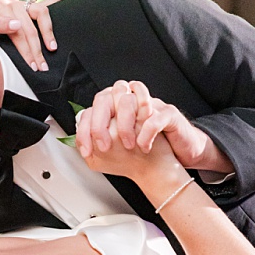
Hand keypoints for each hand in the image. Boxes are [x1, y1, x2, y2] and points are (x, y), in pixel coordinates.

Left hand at [0, 0, 69, 70]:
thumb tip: (17, 25)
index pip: (14, 30)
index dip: (24, 48)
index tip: (31, 63)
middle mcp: (10, 3)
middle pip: (27, 27)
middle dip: (35, 49)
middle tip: (41, 67)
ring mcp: (19, 2)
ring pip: (40, 13)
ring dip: (47, 32)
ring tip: (52, 48)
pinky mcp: (25, 3)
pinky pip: (45, 1)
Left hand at [76, 79, 229, 175]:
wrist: (175, 156)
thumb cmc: (145, 149)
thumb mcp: (116, 147)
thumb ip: (98, 142)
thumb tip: (79, 145)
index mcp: (115, 110)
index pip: (92, 109)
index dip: (85, 130)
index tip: (87, 151)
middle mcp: (130, 102)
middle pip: (105, 98)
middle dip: (100, 125)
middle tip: (104, 146)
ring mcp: (149, 104)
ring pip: (128, 102)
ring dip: (124, 127)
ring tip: (126, 146)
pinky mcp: (168, 114)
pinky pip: (154, 118)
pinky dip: (146, 133)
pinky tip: (143, 146)